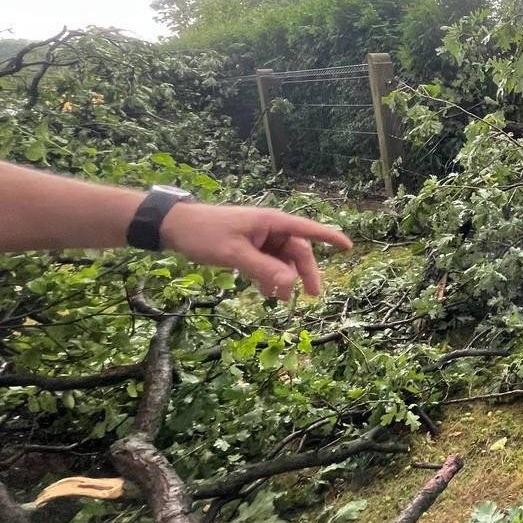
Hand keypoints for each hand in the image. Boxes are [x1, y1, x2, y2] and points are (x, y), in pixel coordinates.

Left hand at [159, 204, 352, 298]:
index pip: (308, 230)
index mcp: (272, 222)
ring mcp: (260, 239)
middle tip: (312, 297)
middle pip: (297, 252)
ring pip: (281, 261)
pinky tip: (264, 292)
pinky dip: (268, 278)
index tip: (348, 247)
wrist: (174, 227)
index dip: (329, 237)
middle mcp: (270, 229)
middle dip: (304, 273)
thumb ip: (264, 269)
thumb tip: (291, 286)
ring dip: (283, 279)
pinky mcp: (249, 247)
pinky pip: (267, 264)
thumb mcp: (235, 254)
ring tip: (279, 300)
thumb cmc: (205, 234)